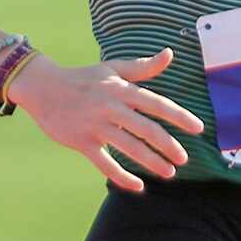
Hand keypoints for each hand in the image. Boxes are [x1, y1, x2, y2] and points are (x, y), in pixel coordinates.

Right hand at [8, 48, 204, 192]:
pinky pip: (104, 163)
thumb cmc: (82, 78)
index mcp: (121, 90)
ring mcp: (95, 126)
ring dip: (150, 162)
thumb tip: (170, 54)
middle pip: (146, 129)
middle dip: (168, 145)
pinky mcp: (81, 142)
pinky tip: (137, 186)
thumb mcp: (112, 69)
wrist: (42, 88)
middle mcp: (110, 107)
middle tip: (184, 159)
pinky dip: (121, 176)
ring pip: (128, 147)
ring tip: (169, 173)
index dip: (179, 116)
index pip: (156, 104)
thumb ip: (143, 67)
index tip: (198, 129)